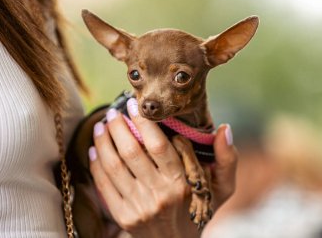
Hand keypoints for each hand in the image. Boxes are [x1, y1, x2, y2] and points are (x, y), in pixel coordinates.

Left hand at [89, 98, 237, 237]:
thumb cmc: (200, 209)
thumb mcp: (223, 187)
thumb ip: (227, 158)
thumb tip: (224, 128)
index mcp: (183, 183)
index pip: (159, 145)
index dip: (144, 122)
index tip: (134, 105)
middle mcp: (159, 194)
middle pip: (132, 152)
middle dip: (118, 127)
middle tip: (113, 112)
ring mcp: (139, 207)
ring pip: (114, 166)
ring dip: (103, 141)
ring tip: (101, 125)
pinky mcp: (123, 216)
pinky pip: (104, 185)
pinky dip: (96, 164)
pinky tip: (94, 149)